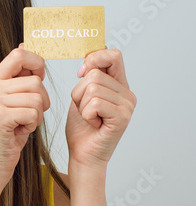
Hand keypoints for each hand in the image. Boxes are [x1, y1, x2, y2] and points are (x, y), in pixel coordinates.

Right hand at [0, 46, 49, 184]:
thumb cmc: (8, 132)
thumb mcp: (13, 100)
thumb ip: (19, 75)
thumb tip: (24, 44)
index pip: (19, 54)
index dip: (36, 64)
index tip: (38, 79)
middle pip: (34, 81)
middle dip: (41, 100)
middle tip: (29, 114)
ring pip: (37, 97)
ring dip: (37, 115)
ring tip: (23, 123)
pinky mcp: (0, 116)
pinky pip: (33, 112)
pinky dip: (33, 125)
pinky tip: (20, 131)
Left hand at [65, 49, 136, 169]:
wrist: (82, 154)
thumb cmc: (81, 127)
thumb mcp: (82, 96)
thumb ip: (90, 76)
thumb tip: (96, 51)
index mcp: (119, 85)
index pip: (114, 55)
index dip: (94, 58)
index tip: (81, 73)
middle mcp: (127, 93)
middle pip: (94, 74)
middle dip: (79, 92)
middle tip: (85, 109)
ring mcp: (127, 105)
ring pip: (92, 88)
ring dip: (81, 105)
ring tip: (90, 118)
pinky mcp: (122, 117)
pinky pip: (94, 103)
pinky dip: (86, 114)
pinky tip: (94, 124)